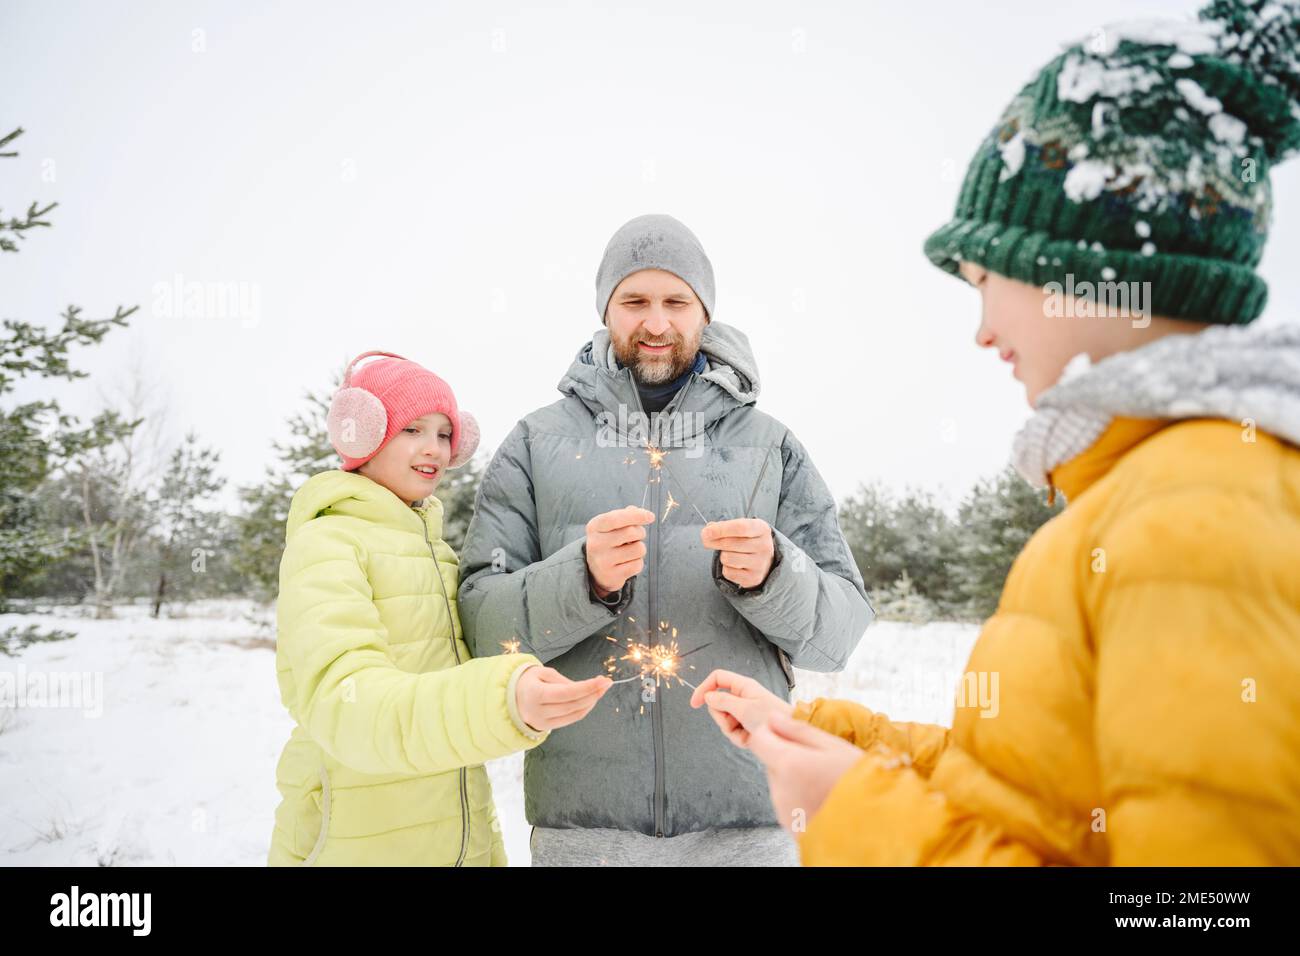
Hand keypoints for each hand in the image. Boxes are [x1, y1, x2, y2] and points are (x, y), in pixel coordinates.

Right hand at [515, 665, 611, 730]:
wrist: (509, 697)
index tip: (603, 680)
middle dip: (593, 694)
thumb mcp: (543, 672)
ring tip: (600, 690)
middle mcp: (537, 711)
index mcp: (534, 693)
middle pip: (573, 705)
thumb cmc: (528, 680)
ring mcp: (541, 722)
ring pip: (574, 714)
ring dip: (591, 702)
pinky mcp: (545, 728)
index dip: (587, 687)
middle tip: (606, 683)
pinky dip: (583, 710)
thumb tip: (588, 688)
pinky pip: (570, 719)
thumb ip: (564, 681)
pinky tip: (590, 700)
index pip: (567, 693)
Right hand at [585, 506, 655, 597]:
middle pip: (631, 532)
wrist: (597, 571)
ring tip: (629, 551)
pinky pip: (638, 565)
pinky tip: (627, 563)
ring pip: (638, 549)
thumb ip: (624, 516)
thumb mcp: (611, 527)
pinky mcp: (611, 576)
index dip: (636, 516)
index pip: (616, 518)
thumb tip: (637, 511)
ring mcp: (602, 561)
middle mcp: (595, 543)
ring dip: (640, 549)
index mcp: (594, 527)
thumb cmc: (609, 543)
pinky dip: (637, 563)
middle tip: (636, 537)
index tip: (651, 516)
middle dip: (640, 533)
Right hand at [690, 668, 792, 747]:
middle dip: (722, 718)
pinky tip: (750, 740)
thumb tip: (707, 696)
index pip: (717, 678)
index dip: (704, 688)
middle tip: (734, 722)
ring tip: (747, 733)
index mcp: (743, 686)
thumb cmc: (771, 718)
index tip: (694, 704)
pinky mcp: (747, 727)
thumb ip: (723, 702)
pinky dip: (739, 739)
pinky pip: (733, 732)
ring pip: (724, 721)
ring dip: (731, 731)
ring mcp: (744, 713)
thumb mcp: (745, 708)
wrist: (790, 739)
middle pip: (717, 704)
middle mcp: (742, 697)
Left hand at [700, 518, 774, 589]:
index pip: (740, 528)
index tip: (706, 532)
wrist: (764, 561)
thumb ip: (722, 527)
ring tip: (729, 554)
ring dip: (722, 556)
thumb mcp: (740, 528)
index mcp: (762, 529)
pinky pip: (728, 572)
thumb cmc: (747, 540)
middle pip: (730, 543)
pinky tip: (734, 565)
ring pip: (727, 558)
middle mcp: (764, 546)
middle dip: (714, 542)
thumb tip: (707, 533)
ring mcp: (760, 564)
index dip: (721, 529)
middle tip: (708, 540)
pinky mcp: (754, 578)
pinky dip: (726, 568)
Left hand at [747, 710, 866, 832]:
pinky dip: (801, 800)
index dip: (770, 732)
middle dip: (789, 757)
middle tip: (821, 763)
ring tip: (826, 784)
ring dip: (796, 780)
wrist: (877, 827)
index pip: (758, 739)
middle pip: (771, 763)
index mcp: (788, 765)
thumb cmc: (860, 784)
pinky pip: (789, 804)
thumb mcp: (834, 747)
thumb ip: (799, 731)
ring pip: (780, 784)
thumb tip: (772, 719)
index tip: (788, 733)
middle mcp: (780, 790)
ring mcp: (784, 812)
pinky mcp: (791, 828)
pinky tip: (825, 801)